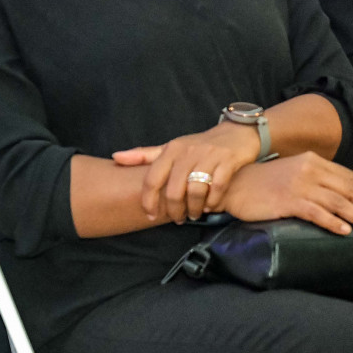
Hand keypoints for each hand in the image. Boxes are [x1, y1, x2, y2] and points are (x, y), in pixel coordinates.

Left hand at [114, 120, 262, 223]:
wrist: (237, 133)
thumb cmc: (199, 145)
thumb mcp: (172, 148)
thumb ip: (145, 155)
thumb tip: (115, 157)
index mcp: (171, 149)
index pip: (152, 179)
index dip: (148, 201)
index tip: (150, 215)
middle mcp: (188, 151)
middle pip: (174, 190)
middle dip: (174, 210)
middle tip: (178, 219)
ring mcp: (209, 155)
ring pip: (195, 190)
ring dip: (194, 208)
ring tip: (194, 214)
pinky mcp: (228, 160)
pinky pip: (217, 187)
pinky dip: (213, 201)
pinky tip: (211, 206)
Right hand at [221, 151, 352, 234]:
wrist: (233, 184)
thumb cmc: (265, 183)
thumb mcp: (294, 174)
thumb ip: (315, 182)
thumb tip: (340, 199)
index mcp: (313, 162)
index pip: (348, 177)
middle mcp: (309, 170)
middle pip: (348, 189)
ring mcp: (299, 184)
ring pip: (337, 201)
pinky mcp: (287, 200)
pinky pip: (315, 212)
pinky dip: (333, 221)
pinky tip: (345, 231)